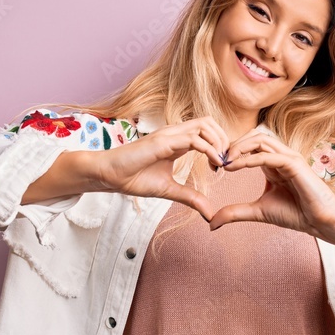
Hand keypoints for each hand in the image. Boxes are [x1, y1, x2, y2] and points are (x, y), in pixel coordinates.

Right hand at [89, 117, 229, 220]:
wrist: (110, 176)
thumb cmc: (134, 178)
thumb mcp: (169, 190)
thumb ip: (190, 198)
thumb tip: (210, 213)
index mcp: (177, 141)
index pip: (206, 130)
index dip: (219, 145)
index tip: (220, 166)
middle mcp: (174, 133)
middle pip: (209, 122)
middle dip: (223, 139)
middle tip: (225, 162)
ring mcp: (168, 135)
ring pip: (204, 125)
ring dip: (218, 142)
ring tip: (220, 162)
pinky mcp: (162, 142)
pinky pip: (193, 139)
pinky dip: (209, 149)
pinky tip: (214, 164)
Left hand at [207, 129, 334, 235]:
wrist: (320, 222)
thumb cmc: (296, 214)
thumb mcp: (257, 212)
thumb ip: (235, 213)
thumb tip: (211, 223)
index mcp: (273, 163)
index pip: (249, 146)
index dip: (230, 152)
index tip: (214, 165)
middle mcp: (281, 156)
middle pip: (253, 137)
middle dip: (232, 145)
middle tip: (216, 160)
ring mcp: (289, 158)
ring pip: (261, 140)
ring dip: (240, 147)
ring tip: (225, 161)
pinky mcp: (295, 164)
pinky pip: (269, 155)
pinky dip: (251, 159)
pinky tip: (236, 166)